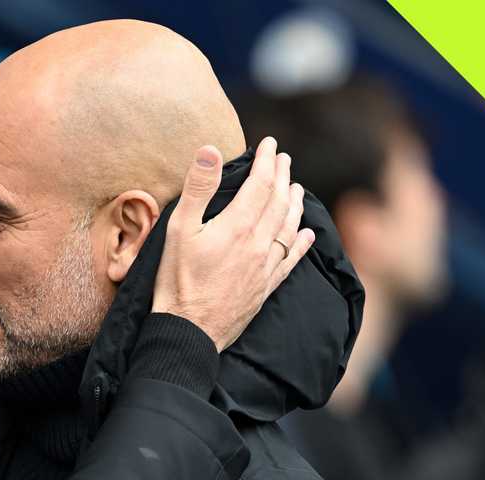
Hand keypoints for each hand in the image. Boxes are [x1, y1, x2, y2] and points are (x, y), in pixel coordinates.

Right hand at [152, 137, 314, 351]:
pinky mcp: (266, 286)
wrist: (190, 331)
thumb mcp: (179, 230)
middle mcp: (259, 243)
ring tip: (297, 187)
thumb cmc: (177, 280)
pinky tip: (307, 233)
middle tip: (284, 158)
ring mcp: (266, 266)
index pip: (261, 183)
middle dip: (283, 176)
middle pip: (279, 201)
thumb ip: (198, 188)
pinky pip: (292, 259)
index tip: (269, 144)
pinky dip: (302, 242)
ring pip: (290, 226)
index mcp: (238, 225)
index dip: (267, 160)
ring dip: (295, 203)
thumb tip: (210, 150)